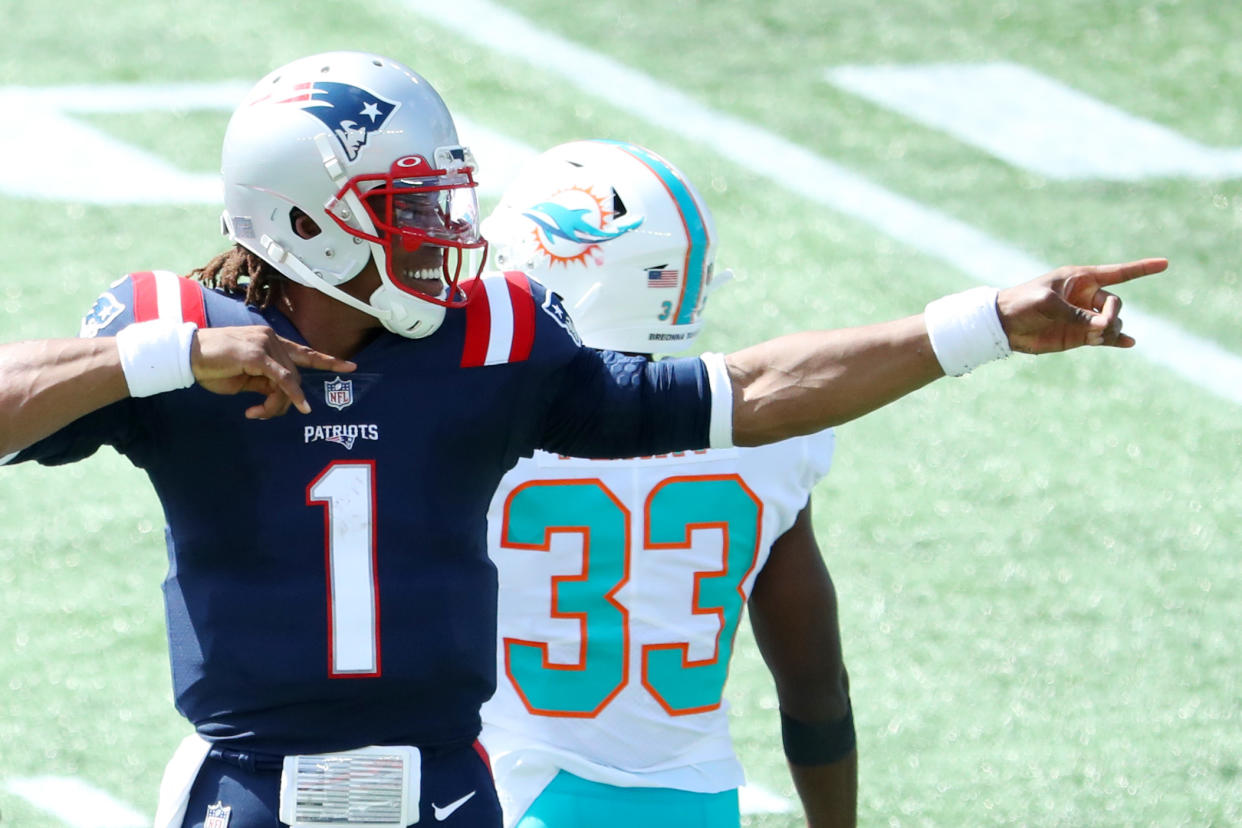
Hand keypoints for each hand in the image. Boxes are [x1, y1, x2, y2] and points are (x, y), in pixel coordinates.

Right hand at [190, 326, 356, 418]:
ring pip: (289, 380)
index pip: (304, 352)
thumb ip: (265, 382)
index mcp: (271, 341)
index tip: (351, 367)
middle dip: (286, 400)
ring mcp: (266, 344)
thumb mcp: (244, 378)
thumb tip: (281, 395)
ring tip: (257, 413)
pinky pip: (282, 379)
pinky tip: (300, 407)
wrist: (187, 355)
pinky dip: (291, 394)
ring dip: (278, 403)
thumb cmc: (212, 367)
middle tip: (262, 414)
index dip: (328, 360)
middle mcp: (272, 338)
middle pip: (295, 375)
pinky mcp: (257, 354)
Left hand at [997, 258, 1166, 353]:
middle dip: (1113, 315)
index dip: (1141, 268)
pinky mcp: (1079, 335)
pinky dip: (1117, 340)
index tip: (1165, 264)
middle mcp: (1086, 297)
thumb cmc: (1022, 303)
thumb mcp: (1047, 304)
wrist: (1004, 325)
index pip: (1118, 273)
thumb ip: (1075, 315)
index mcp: (1080, 279)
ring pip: (1112, 323)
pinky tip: (1129, 343)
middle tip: (1101, 326)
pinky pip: (1104, 338)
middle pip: (1116, 304)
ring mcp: (1084, 317)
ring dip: (1109, 331)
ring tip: (1096, 337)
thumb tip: (1101, 329)